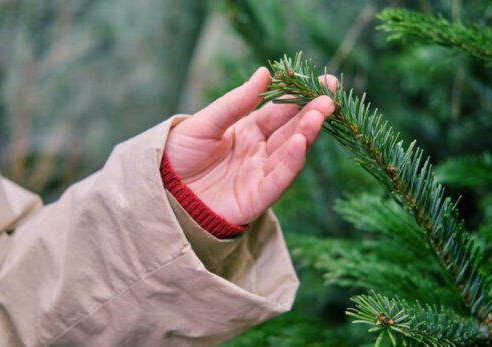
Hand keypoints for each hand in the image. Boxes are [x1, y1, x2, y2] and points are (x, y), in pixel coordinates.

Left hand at [165, 67, 336, 224]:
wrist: (162, 191)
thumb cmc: (180, 155)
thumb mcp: (205, 123)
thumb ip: (235, 102)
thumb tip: (264, 72)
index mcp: (249, 131)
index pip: (280, 111)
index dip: (301, 97)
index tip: (326, 82)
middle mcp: (259, 152)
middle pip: (291, 131)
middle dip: (311, 114)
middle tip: (329, 98)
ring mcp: (259, 175)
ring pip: (289, 154)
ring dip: (306, 134)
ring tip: (319, 114)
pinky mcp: (255, 199)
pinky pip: (277, 181)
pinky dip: (291, 163)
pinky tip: (302, 143)